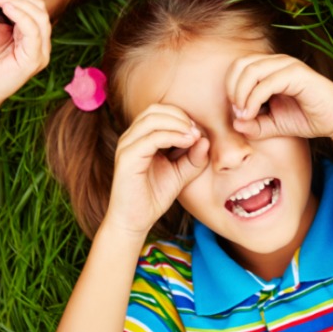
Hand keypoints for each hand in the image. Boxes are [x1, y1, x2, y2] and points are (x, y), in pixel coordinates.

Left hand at [0, 0, 51, 107]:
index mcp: (31, 32)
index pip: (32, 3)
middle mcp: (40, 41)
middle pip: (38, 6)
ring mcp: (40, 51)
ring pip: (39, 16)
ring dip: (19, 1)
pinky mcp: (35, 59)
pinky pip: (34, 32)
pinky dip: (21, 15)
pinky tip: (6, 6)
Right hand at [106, 105, 209, 237]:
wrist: (134, 221)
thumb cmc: (154, 196)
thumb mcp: (180, 174)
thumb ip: (193, 158)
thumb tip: (205, 139)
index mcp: (140, 137)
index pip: (159, 111)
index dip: (181, 116)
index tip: (199, 131)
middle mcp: (130, 137)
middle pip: (155, 110)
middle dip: (179, 116)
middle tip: (197, 130)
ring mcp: (127, 145)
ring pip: (152, 119)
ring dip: (177, 123)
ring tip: (194, 136)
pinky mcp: (127, 158)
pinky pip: (151, 138)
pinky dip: (172, 135)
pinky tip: (187, 142)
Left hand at [226, 53, 332, 141]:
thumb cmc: (307, 118)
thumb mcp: (274, 125)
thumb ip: (254, 125)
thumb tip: (235, 123)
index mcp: (270, 68)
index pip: (239, 67)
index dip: (230, 87)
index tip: (236, 112)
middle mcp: (277, 62)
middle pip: (241, 64)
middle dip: (232, 88)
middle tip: (237, 111)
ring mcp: (288, 65)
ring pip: (251, 70)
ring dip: (241, 93)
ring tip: (244, 113)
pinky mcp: (297, 74)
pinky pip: (267, 82)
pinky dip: (254, 98)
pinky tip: (252, 114)